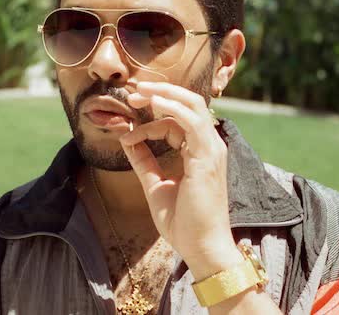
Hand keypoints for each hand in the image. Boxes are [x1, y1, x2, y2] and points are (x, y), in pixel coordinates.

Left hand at [119, 81, 239, 278]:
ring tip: (139, 91)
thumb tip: (127, 139)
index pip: (177, 122)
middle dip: (161, 93)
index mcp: (200, 151)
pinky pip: (192, 121)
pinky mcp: (208, 157)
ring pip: (193, 105)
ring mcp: (212, 149)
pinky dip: (172, 108)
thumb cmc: (184, 222)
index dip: (151, 120)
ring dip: (164, 94)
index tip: (127, 130)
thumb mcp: (156, 185)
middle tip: (134, 90)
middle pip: (189, 104)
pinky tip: (154, 103)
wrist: (201, 247)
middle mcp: (209, 146)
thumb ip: (144, 161)